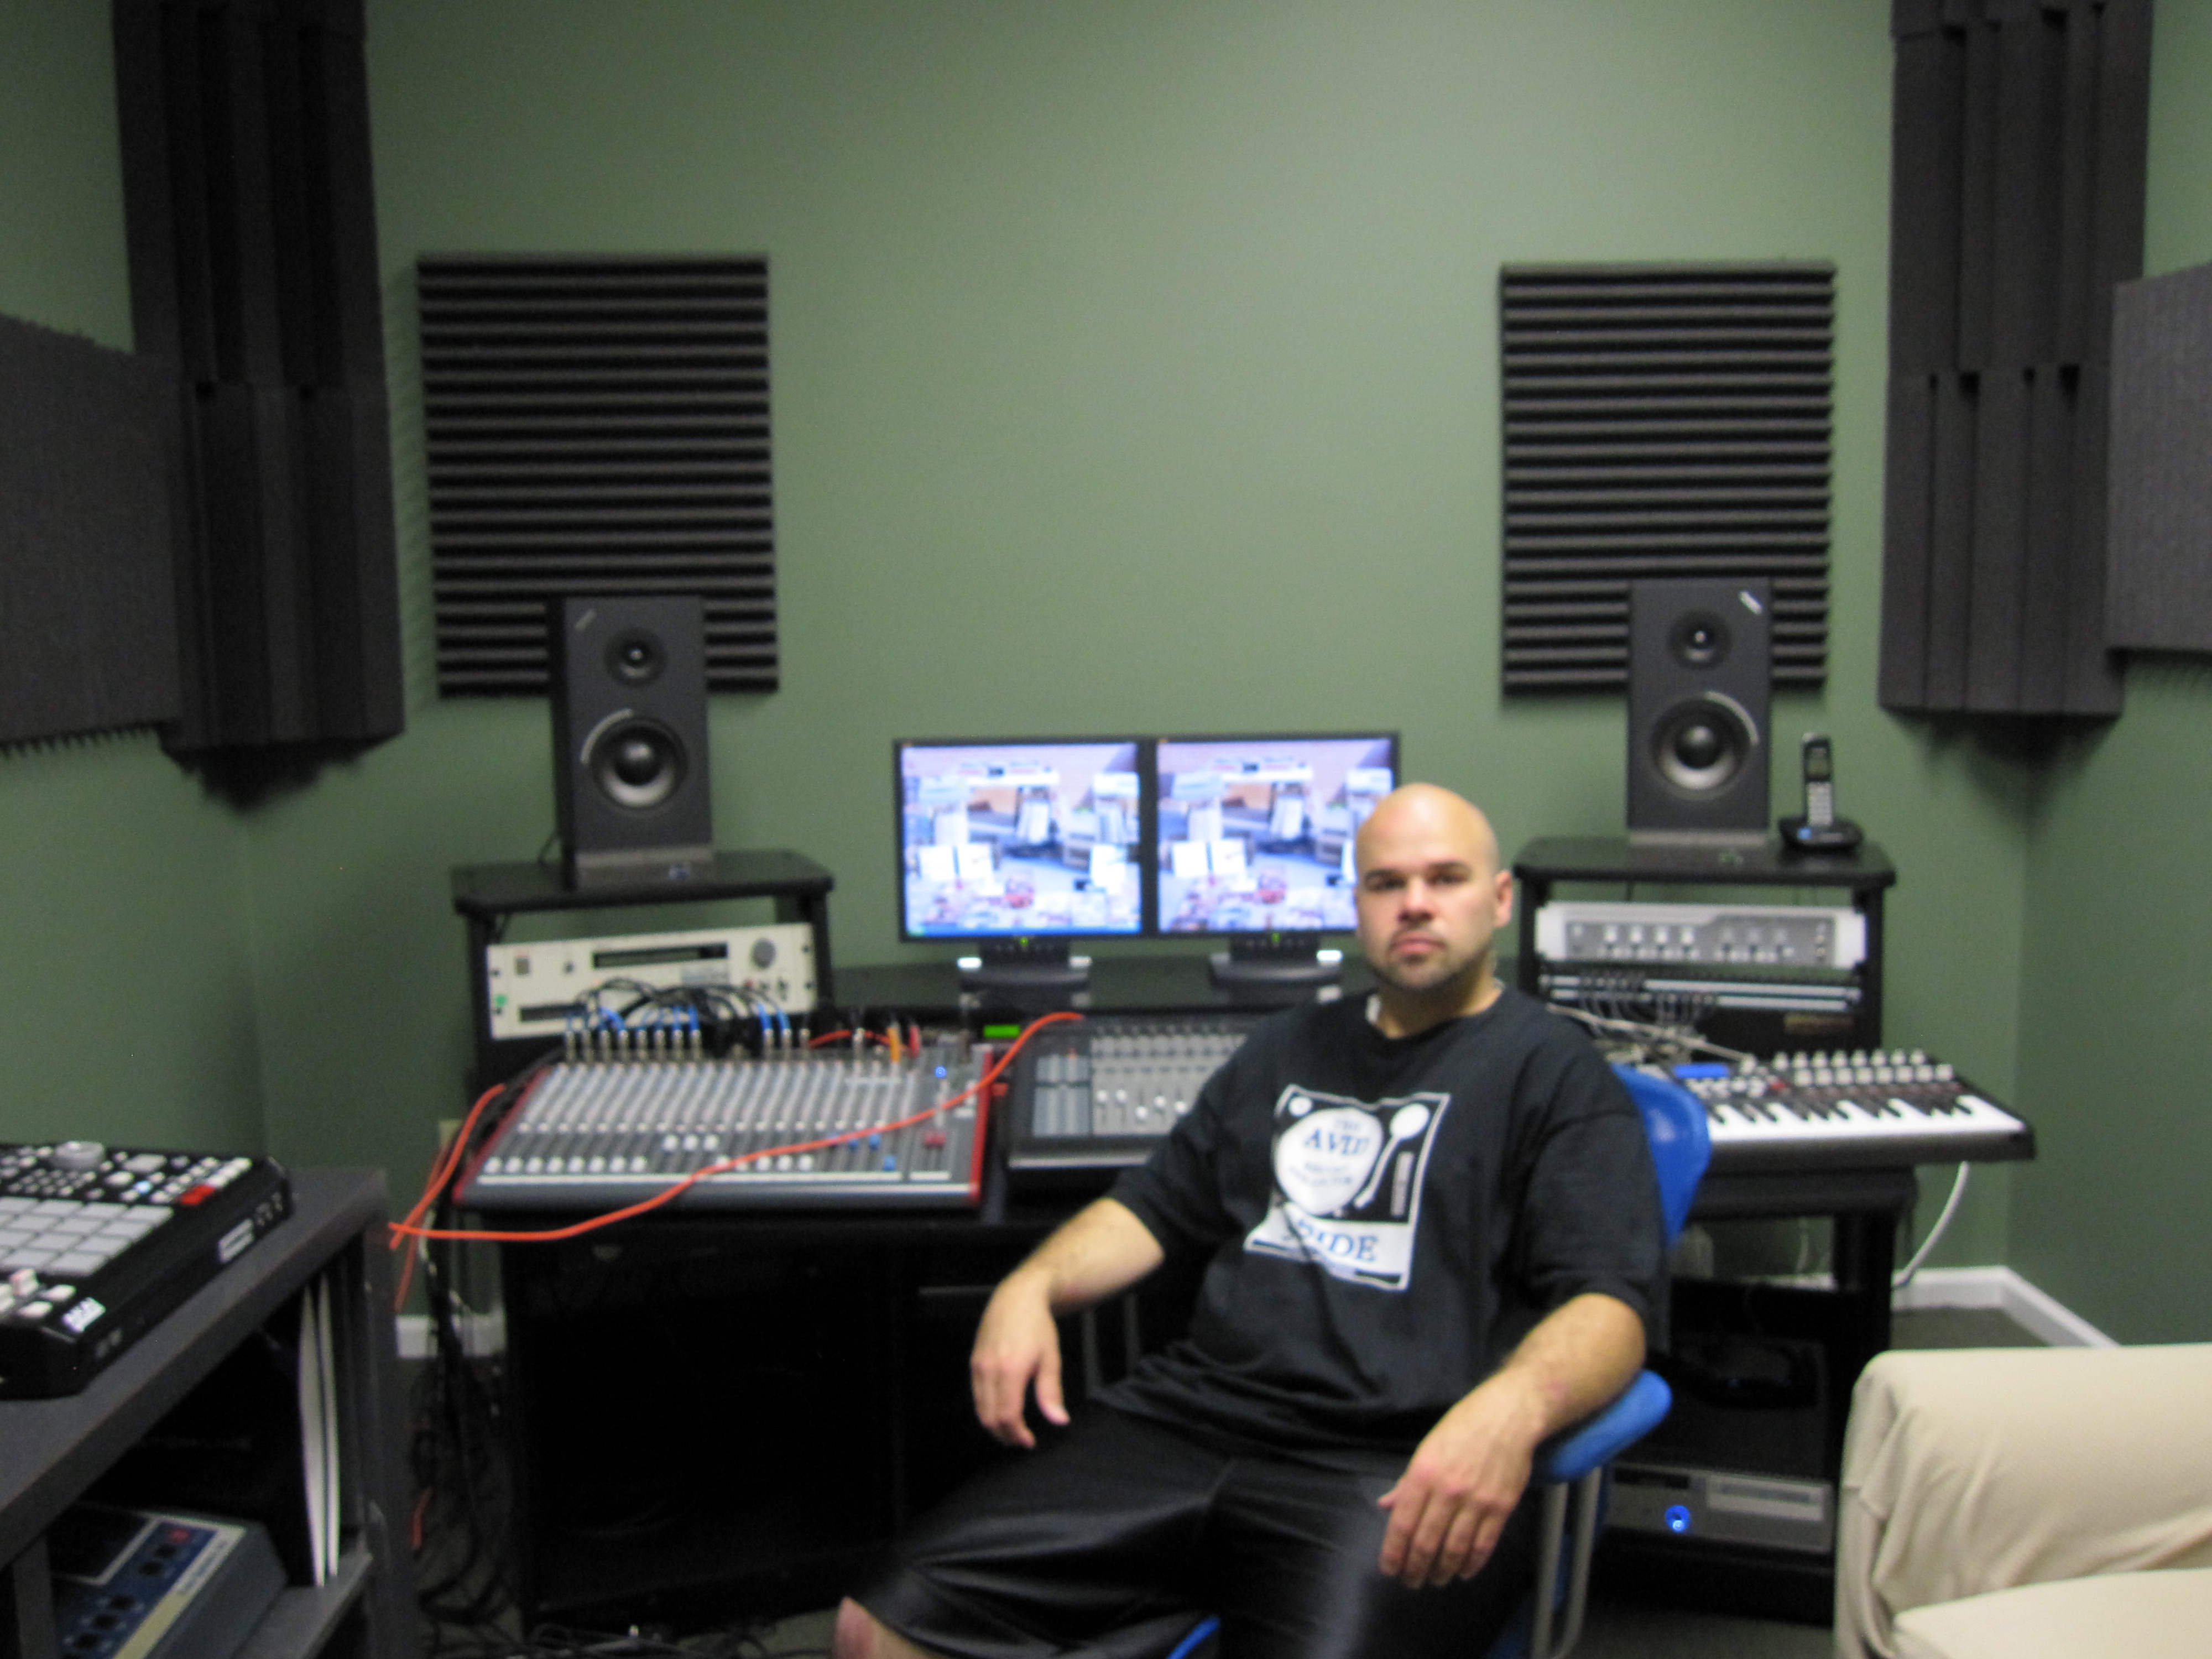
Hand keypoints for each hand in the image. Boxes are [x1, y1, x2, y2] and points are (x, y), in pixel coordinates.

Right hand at [969, 1271, 1066, 1447]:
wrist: (1017, 1297)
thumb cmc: (1038, 1326)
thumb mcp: (1051, 1358)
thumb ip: (1051, 1392)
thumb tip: (1059, 1421)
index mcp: (1011, 1370)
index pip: (1008, 1416)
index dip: (1018, 1434)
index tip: (1029, 1442)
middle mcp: (989, 1369)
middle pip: (990, 1417)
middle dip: (1005, 1435)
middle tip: (1021, 1440)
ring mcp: (978, 1365)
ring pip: (980, 1409)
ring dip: (994, 1425)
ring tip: (1012, 1430)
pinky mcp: (974, 1361)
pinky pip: (977, 1395)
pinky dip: (987, 1409)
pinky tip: (1001, 1410)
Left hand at [1375, 1371, 1546, 1586]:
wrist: (1507, 1416)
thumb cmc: (1461, 1427)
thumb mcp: (1426, 1448)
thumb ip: (1407, 1483)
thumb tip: (1385, 1506)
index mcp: (1423, 1474)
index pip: (1403, 1523)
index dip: (1394, 1552)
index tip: (1389, 1569)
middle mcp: (1447, 1491)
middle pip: (1426, 1542)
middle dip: (1415, 1568)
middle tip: (1411, 1582)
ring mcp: (1476, 1501)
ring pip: (1455, 1549)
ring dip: (1442, 1570)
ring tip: (1435, 1579)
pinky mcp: (1501, 1508)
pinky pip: (1483, 1545)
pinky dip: (1472, 1564)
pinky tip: (1464, 1572)